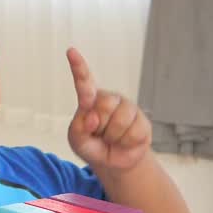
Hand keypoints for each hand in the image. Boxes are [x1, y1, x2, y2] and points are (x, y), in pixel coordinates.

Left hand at [66, 47, 151, 172]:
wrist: (114, 161)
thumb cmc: (92, 146)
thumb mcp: (78, 141)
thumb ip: (79, 130)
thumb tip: (92, 117)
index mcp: (89, 99)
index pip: (84, 82)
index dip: (79, 67)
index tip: (71, 51)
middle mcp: (109, 98)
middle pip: (104, 105)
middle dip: (100, 126)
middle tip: (99, 133)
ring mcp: (126, 107)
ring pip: (120, 121)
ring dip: (113, 137)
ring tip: (112, 137)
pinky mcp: (142, 118)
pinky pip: (133, 133)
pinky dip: (126, 143)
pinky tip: (124, 140)